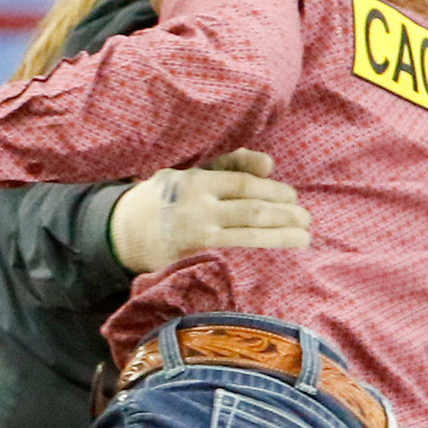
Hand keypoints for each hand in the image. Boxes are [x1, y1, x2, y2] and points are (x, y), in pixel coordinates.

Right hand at [108, 149, 310, 273]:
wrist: (121, 232)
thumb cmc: (164, 198)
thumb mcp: (189, 173)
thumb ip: (229, 165)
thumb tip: (269, 164)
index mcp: (197, 183)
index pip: (245, 186)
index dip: (274, 191)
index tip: (293, 197)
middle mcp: (198, 210)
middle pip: (252, 211)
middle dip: (285, 215)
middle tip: (306, 219)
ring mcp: (195, 239)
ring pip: (248, 236)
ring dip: (281, 237)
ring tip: (303, 238)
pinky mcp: (191, 262)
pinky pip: (231, 259)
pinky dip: (255, 258)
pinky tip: (275, 260)